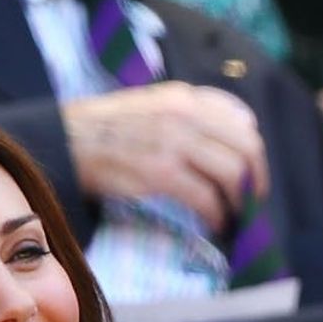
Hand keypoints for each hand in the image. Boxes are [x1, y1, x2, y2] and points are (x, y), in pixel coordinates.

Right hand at [61, 82, 269, 231]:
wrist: (66, 140)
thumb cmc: (111, 128)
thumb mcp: (156, 103)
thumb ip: (198, 111)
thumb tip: (246, 124)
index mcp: (185, 97)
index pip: (243, 123)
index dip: (256, 157)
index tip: (254, 179)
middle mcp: (183, 115)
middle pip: (246, 150)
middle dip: (256, 182)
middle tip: (253, 204)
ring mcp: (171, 143)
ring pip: (232, 175)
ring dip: (240, 203)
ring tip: (236, 218)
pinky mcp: (158, 173)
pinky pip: (206, 198)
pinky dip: (218, 215)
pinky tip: (216, 224)